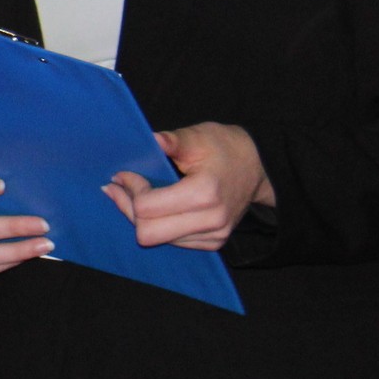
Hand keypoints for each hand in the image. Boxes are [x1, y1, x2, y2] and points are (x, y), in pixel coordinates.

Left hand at [107, 122, 268, 252]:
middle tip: (120, 189)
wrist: (258, 167)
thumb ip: (173, 141)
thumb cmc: (225, 148)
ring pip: (158, 240)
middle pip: (147, 233)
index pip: (147, 208)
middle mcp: (211, 221)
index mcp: (205, 193)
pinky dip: (159, 226)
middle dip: (128, 209)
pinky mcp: (213, 242)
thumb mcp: (199, 136)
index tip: (124, 174)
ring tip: (136, 195)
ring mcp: (214, 235)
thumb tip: (151, 140)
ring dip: (141, 218)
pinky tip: (156, 207)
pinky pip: (173, 243)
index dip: (130, 190)